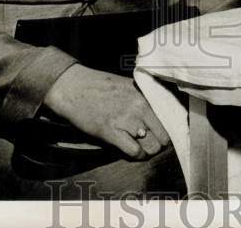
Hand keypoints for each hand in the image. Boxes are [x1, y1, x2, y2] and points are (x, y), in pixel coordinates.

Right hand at [42, 64, 169, 158]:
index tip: (161, 135)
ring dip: (147, 151)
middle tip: (150, 145)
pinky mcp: (111, 132)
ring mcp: (126, 120)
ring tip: (142, 150)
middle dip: (157, 144)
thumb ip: (142, 98)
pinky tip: (133, 152)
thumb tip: (156, 113)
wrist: (73, 87)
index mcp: (143, 95)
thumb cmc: (99, 85)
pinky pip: (134, 151)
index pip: (167, 119)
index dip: (164, 131)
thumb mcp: (127, 85)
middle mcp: (139, 107)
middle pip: (161, 137)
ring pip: (150, 146)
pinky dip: (136, 155)